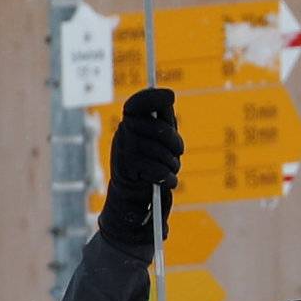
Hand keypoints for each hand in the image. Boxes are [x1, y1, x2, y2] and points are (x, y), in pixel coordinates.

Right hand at [97, 87, 183, 255]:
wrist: (134, 204)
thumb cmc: (151, 171)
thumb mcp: (159, 144)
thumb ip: (163, 123)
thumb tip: (168, 97)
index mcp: (131, 125)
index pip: (137, 104)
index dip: (152, 97)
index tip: (170, 95)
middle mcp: (123, 135)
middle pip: (157, 127)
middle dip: (174, 142)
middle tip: (178, 153)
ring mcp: (122, 152)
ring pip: (159, 150)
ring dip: (172, 164)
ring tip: (169, 172)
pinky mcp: (125, 171)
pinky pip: (155, 169)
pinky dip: (167, 178)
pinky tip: (167, 183)